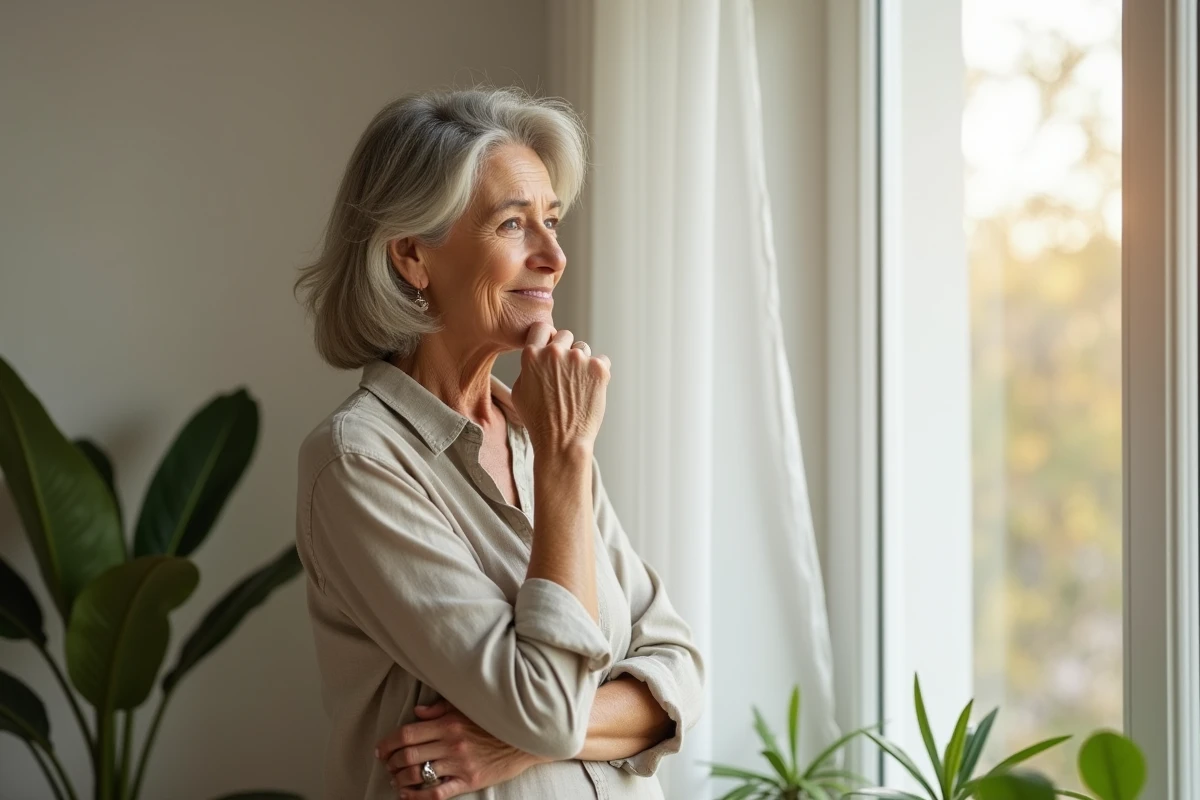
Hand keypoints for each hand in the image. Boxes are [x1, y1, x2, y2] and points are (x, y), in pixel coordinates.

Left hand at [376, 700, 548, 798]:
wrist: (523, 738)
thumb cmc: (493, 720)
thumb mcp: (467, 707)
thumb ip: (440, 709)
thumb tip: (417, 712)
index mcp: (448, 723)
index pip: (408, 733)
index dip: (389, 743)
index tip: (381, 749)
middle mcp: (451, 743)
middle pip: (408, 755)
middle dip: (390, 762)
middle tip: (386, 765)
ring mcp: (459, 764)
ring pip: (418, 774)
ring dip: (399, 779)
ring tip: (394, 779)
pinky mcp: (468, 781)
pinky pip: (437, 793)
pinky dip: (417, 796)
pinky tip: (407, 794)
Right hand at [510, 322, 610, 454]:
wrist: (562, 442)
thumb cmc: (538, 420)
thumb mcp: (518, 391)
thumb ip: (527, 367)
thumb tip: (536, 353)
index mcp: (532, 355)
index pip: (542, 327)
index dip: (547, 337)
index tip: (550, 348)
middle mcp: (555, 352)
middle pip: (564, 335)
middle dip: (565, 351)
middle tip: (565, 375)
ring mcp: (579, 359)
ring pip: (583, 349)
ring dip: (581, 363)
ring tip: (576, 387)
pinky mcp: (599, 369)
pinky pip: (602, 361)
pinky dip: (598, 373)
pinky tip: (589, 391)